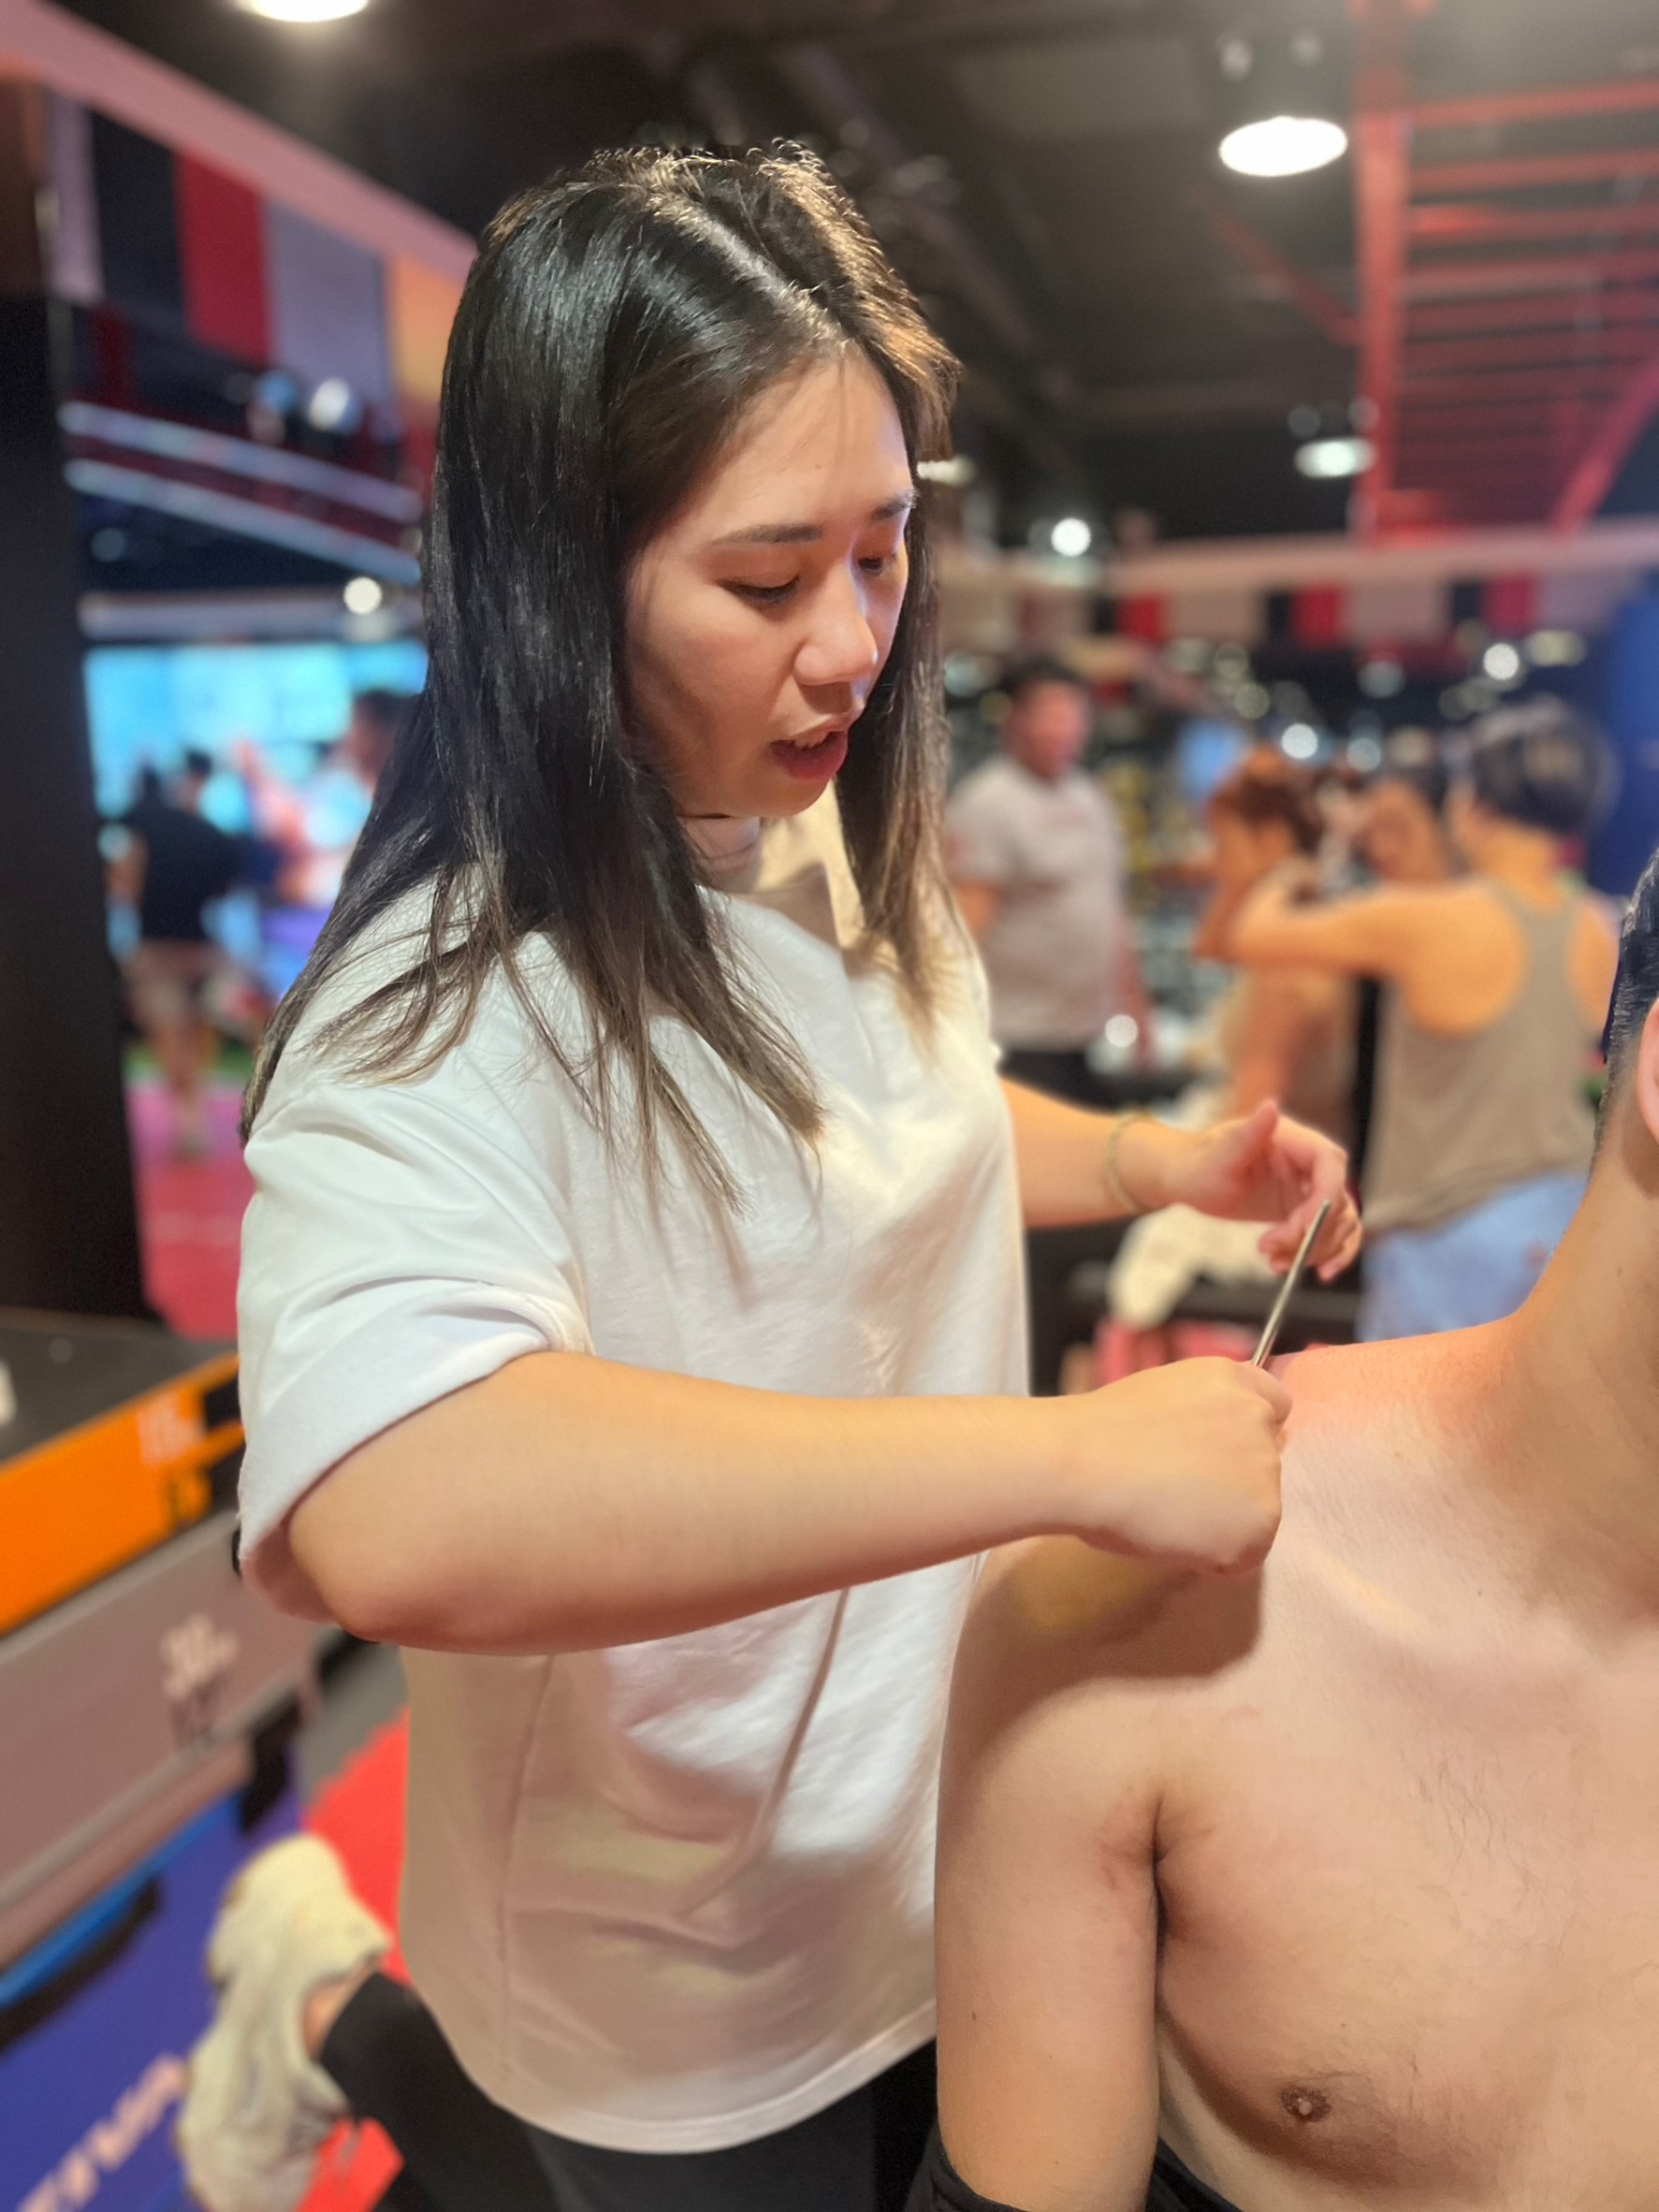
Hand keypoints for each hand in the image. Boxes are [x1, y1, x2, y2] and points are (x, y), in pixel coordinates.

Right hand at [1045, 1359, 1288, 1575]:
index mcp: (1234, 1379)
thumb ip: (1202, 1415)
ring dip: (1222, 1522)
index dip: (1245, 1436)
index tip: (1216, 1456)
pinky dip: (1212, 1559)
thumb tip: (1206, 1451)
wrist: (1079, 1464)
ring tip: (1166, 1516)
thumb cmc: (1096, 1433)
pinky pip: (1241, 1555)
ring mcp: (1265, 1471)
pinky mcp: (1258, 1523)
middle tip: (1177, 1493)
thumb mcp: (1163, 1396)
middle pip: (1265, 1463)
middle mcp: (1259, 1419)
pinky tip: (1171, 1539)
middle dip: (1233, 1482)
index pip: (1275, 1406)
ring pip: (1256, 1512)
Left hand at [1125, 1101, 1360, 1280]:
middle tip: (1269, 1248)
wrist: (1188, 1180)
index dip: (1324, 1200)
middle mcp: (1309, 1161)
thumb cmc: (1199, 1164)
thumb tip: (1270, 1107)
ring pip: (1339, 1223)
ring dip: (1314, 1249)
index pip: (1330, 1165)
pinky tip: (1319, 1273)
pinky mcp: (1306, 1209)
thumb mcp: (1219, 1155)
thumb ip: (1249, 1134)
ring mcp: (1311, 1187)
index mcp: (1294, 1139)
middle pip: (1338, 1201)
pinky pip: (1335, 1233)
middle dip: (1311, 1233)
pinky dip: (1331, 1254)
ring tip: (1273, 1260)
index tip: (1299, 1228)